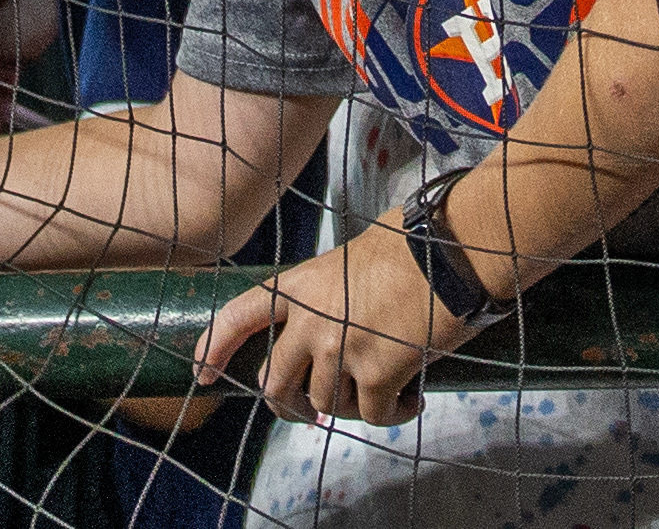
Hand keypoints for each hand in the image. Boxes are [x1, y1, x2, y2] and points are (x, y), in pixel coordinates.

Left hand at [197, 225, 478, 425]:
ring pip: (327, 403)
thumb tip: (339, 312)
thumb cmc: (415, 242)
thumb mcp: (355, 255)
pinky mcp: (377, 374)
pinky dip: (392, 414)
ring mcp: (342, 349)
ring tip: (385, 391)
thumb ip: (332, 289)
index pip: (239, 316)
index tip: (203, 374)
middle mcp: (312, 321)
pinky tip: (411, 400)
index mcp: (302, 285)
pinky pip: (372, 415)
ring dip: (352, 406)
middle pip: (276, 382)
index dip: (214, 347)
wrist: (454, 251)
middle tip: (308, 414)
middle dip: (289, 406)